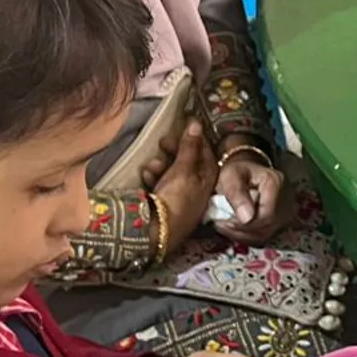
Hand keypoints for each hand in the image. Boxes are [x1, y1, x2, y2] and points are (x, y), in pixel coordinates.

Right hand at [143, 122, 217, 255]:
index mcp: (209, 180)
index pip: (206, 152)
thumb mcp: (184, 170)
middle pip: (187, 161)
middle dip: (174, 150)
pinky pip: (160, 184)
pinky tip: (147, 177)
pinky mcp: (165, 203)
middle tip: (162, 142)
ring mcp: (181, 196)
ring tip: (152, 166)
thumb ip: (190, 147)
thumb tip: (197, 123)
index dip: (195, 137)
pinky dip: (154, 178)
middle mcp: (198, 188)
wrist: (156, 233)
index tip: (183, 126)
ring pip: (171, 171)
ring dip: (161, 165)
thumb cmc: (176, 199)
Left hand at [213, 149, 290, 244]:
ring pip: (265, 235)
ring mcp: (288, 211)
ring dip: (243, 235)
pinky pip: (265, 236)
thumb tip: (247, 218)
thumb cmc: (237, 172)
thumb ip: (236, 193)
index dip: (244, 224)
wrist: (246, 173)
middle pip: (266, 227)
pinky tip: (236, 229)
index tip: (223, 221)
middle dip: (241, 230)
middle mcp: (288, 198)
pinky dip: (248, 236)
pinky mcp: (283, 221)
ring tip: (226, 226)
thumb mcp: (230, 176)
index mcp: (276, 183)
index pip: (266, 215)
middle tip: (221, 224)